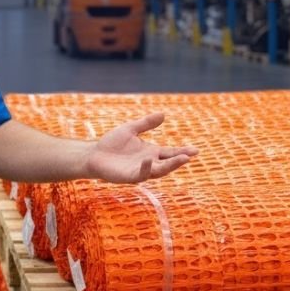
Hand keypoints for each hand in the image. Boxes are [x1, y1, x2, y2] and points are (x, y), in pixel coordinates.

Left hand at [83, 113, 198, 182]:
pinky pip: (140, 175)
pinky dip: (145, 168)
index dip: (182, 152)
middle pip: (168, 163)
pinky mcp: (129, 176)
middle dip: (179, 160)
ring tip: (181, 159)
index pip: (170, 153)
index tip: (195, 150)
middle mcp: (149, 163)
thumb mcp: (131, 129)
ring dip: (169, 166)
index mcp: (152, 152)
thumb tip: (163, 114)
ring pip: (158, 171)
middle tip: (191, 155)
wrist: (94, 154)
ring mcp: (140, 171)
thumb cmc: (112, 143)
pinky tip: (149, 160)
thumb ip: (146, 123)